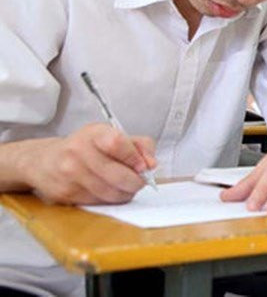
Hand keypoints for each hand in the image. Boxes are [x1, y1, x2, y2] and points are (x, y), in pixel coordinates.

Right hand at [21, 123, 155, 204]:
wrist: (45, 161)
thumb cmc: (86, 147)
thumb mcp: (112, 135)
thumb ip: (139, 146)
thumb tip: (151, 165)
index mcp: (93, 133)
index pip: (117, 143)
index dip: (136, 158)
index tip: (144, 166)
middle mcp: (78, 152)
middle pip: (118, 175)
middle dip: (136, 182)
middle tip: (140, 181)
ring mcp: (70, 174)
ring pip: (110, 193)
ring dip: (125, 193)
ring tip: (125, 186)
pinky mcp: (65, 193)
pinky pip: (98, 202)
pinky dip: (109, 199)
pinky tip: (108, 190)